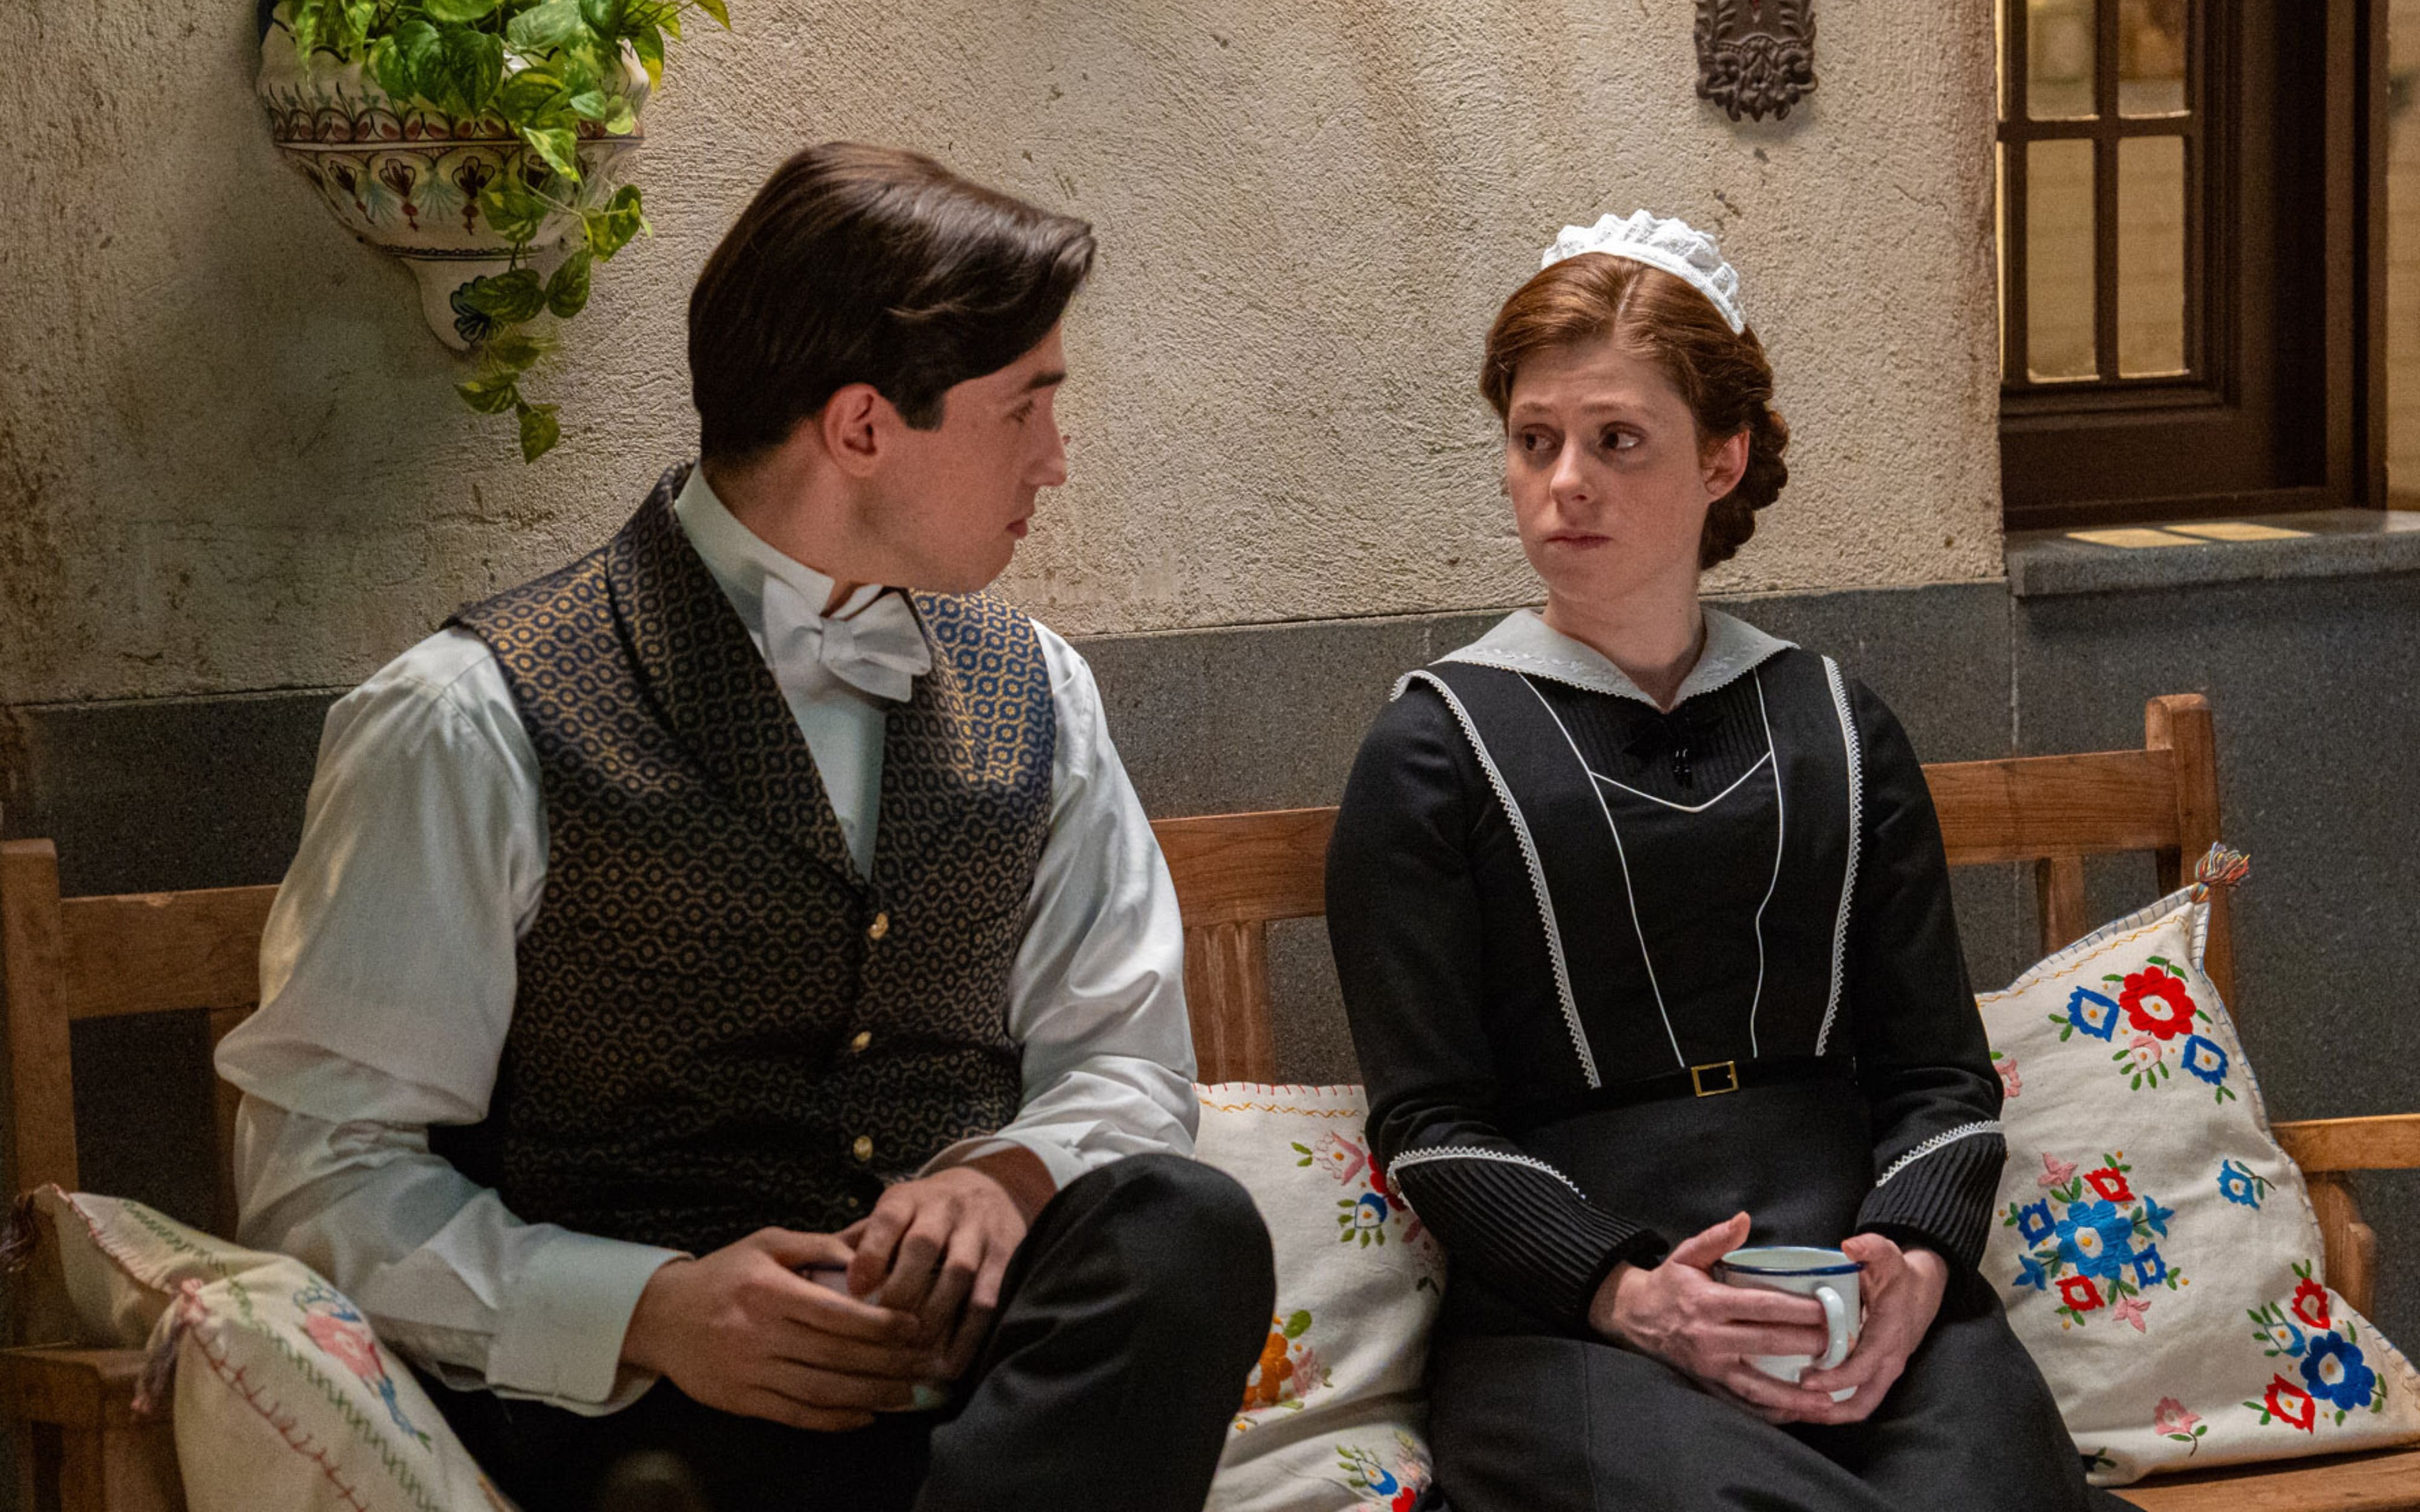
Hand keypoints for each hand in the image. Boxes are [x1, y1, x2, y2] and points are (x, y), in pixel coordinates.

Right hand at [621, 1228, 934, 1431]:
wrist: (661, 1316)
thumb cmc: (724, 1273)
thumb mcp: (767, 1243)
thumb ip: (818, 1245)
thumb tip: (867, 1256)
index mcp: (769, 1292)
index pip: (835, 1314)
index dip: (880, 1324)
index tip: (915, 1327)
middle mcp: (760, 1335)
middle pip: (835, 1356)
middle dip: (887, 1363)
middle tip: (925, 1364)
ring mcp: (750, 1372)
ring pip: (821, 1391)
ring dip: (869, 1396)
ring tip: (906, 1394)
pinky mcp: (743, 1401)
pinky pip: (796, 1415)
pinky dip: (834, 1420)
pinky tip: (865, 1415)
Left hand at [840, 1150, 1044, 1380]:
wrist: (990, 1189)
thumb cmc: (922, 1215)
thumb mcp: (891, 1214)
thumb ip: (856, 1244)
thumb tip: (807, 1281)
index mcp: (907, 1199)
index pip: (888, 1219)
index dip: (872, 1253)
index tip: (856, 1290)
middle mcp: (944, 1209)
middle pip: (923, 1246)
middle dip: (902, 1291)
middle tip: (881, 1333)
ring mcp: (978, 1232)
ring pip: (959, 1272)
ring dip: (935, 1316)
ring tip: (913, 1355)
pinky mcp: (1007, 1256)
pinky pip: (989, 1298)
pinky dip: (969, 1335)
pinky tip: (949, 1365)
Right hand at [1587, 1212, 1843, 1423]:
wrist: (1634, 1317)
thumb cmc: (1669, 1284)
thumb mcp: (1686, 1254)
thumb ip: (1717, 1237)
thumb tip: (1745, 1219)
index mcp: (1708, 1303)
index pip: (1762, 1307)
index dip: (1798, 1309)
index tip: (1828, 1309)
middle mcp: (1711, 1338)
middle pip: (1768, 1344)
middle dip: (1809, 1345)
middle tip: (1845, 1345)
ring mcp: (1711, 1366)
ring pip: (1759, 1385)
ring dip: (1795, 1395)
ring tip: (1828, 1401)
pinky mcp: (1710, 1384)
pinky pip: (1744, 1403)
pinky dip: (1771, 1411)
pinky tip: (1797, 1414)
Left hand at [1794, 1232, 1948, 1420]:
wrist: (1923, 1288)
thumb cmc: (1899, 1274)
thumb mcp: (1887, 1255)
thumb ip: (1871, 1247)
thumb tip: (1851, 1245)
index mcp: (1888, 1337)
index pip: (1863, 1368)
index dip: (1835, 1378)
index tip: (1806, 1381)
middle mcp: (1889, 1361)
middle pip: (1862, 1402)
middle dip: (1828, 1411)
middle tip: (1792, 1407)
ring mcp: (1884, 1371)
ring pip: (1859, 1406)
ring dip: (1828, 1414)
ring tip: (1791, 1412)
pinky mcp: (1877, 1374)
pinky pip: (1857, 1399)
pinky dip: (1834, 1407)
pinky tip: (1804, 1403)